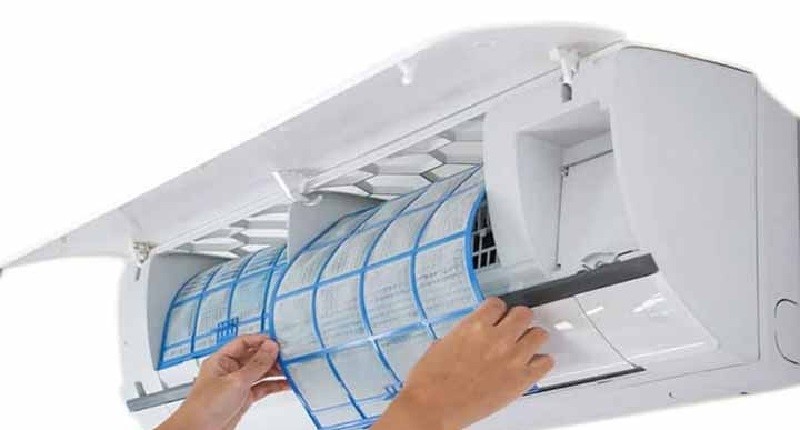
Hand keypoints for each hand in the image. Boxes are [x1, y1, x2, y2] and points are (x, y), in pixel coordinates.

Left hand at [158, 335, 289, 429]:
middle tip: (288, 356)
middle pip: (254, 357)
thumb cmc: (205, 406)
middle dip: (271, 356)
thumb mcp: (236, 381)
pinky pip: (262, 387)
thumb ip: (256, 364)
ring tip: (291, 369)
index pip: (244, 342)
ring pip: (260, 372)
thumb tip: (271, 347)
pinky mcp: (243, 398)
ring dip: (275, 371)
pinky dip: (274, 385)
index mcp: (221, 360)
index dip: (261, 340)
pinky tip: (285, 384)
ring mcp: (237, 384)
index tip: (278, 342)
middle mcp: (229, 370)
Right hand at [374, 298, 553, 429]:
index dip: (497, 311)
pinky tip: (532, 365)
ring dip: (532, 338)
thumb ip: (463, 335)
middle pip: (523, 314)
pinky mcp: (521, 380)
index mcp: (474, 326)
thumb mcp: (441, 345)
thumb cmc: (429, 380)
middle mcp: (497, 338)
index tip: (497, 316)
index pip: (498, 304)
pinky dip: (541, 362)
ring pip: (539, 334)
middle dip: (518, 320)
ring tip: (525, 345)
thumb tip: (471, 336)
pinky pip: (545, 363)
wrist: (433, 407)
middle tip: (513, 329)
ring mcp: (512, 358)